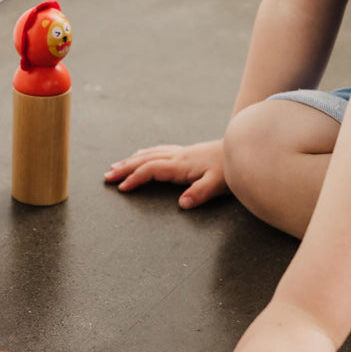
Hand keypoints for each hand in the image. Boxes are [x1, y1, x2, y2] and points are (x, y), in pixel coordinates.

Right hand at [104, 140, 228, 208]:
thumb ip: (200, 193)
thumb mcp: (218, 184)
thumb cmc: (231, 169)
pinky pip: (158, 151)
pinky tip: (141, 155)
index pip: (151, 170)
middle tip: (107, 177)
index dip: (135, 178)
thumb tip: (183, 204)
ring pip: (149, 154)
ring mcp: (181, 152)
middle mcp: (177, 156)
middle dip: (124, 168)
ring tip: (115, 167)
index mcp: (181, 165)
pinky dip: (144, 154)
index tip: (122, 188)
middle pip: (144, 160)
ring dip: (130, 161)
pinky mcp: (186, 152)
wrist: (243, 148)